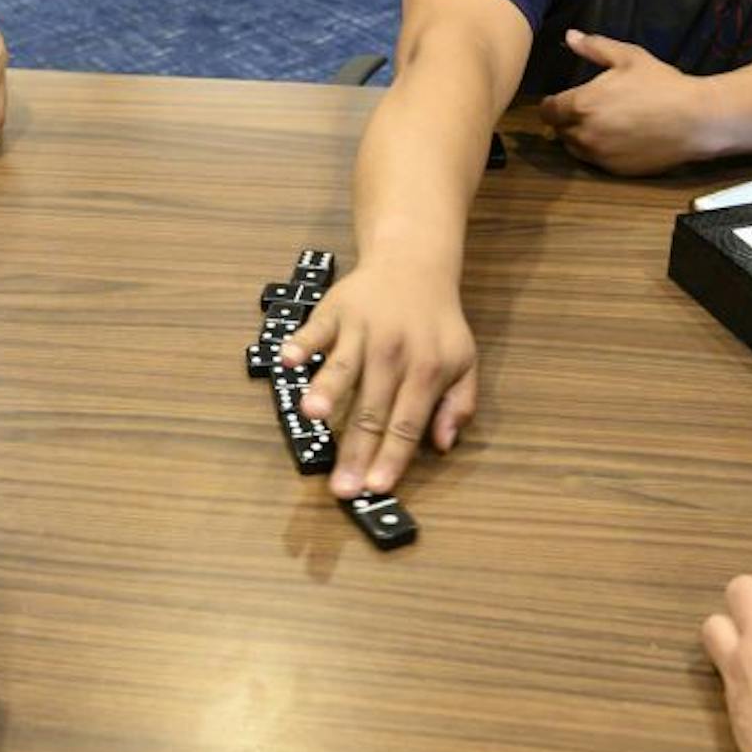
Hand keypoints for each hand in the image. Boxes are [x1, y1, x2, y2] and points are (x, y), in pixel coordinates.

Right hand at [279, 256, 477, 498]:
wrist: (414, 264)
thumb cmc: (436, 323)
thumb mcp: (464, 362)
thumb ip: (459, 404)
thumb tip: (444, 445)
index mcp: (427, 369)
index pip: (407, 423)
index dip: (392, 457)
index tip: (377, 488)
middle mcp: (394, 352)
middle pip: (372, 409)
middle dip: (356, 450)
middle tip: (340, 486)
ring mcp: (362, 330)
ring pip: (343, 367)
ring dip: (327, 390)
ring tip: (313, 416)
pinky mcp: (335, 311)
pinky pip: (315, 329)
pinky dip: (301, 343)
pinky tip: (287, 359)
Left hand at [536, 30, 716, 175]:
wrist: (695, 120)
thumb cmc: (661, 84)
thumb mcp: (629, 57)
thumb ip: (595, 47)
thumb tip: (571, 36)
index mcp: (581, 105)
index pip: (548, 111)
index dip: (552, 105)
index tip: (561, 100)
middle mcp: (584, 134)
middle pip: (559, 131)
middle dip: (566, 121)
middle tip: (585, 111)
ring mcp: (599, 155)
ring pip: (574, 148)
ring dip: (579, 137)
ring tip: (600, 125)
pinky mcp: (615, 170)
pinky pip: (595, 162)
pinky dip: (599, 151)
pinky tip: (617, 139)